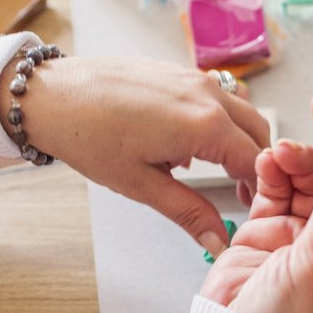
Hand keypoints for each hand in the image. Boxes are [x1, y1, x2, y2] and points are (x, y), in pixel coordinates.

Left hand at [0, 56, 270, 256]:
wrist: (52, 95)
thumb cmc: (89, 137)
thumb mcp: (142, 185)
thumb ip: (188, 213)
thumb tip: (217, 241)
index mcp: (205, 125)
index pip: (256, 161)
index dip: (258, 190)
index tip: (248, 208)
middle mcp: (208, 95)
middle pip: (259, 131)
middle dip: (256, 163)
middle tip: (237, 192)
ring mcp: (194, 78)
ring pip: (241, 110)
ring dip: (240, 138)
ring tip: (215, 167)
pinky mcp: (179, 71)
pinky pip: (217, 95)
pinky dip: (220, 119)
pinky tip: (189, 140)